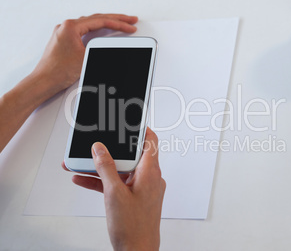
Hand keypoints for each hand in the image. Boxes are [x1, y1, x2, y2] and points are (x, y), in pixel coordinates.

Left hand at [32, 14, 137, 96]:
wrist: (44, 82)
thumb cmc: (58, 71)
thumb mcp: (87, 59)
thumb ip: (103, 50)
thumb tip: (117, 48)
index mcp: (71, 27)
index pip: (101, 21)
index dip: (119, 23)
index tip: (130, 26)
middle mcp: (66, 27)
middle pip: (97, 19)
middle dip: (116, 20)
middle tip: (130, 20)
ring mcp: (65, 33)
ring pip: (91, 24)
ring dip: (107, 24)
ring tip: (120, 24)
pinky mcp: (65, 41)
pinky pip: (85, 31)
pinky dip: (97, 31)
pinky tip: (104, 32)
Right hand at [63, 128, 165, 250]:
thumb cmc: (133, 227)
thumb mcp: (114, 193)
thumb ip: (106, 168)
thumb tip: (100, 149)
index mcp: (150, 172)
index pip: (150, 142)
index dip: (141, 129)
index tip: (130, 121)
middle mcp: (149, 178)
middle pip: (131, 155)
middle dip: (111, 150)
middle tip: (98, 142)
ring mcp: (142, 189)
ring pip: (122, 171)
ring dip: (102, 167)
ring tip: (81, 163)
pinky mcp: (135, 198)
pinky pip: (119, 184)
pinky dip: (104, 181)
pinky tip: (84, 180)